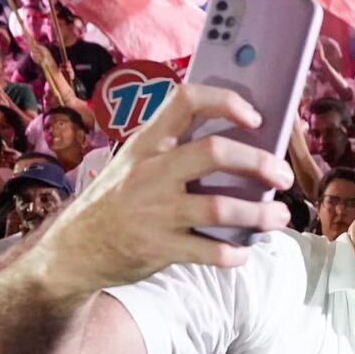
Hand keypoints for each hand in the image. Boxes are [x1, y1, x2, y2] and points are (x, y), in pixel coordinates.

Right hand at [41, 84, 293, 284]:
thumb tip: (241, 143)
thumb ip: (173, 150)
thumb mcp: (132, 164)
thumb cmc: (115, 202)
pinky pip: (210, 251)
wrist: (72, 251)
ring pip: (221, 207)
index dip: (225, 101)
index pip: (186, 101)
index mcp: (146, 143)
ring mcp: (154, 211)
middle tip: (282, 176)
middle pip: (215, 153)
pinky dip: (234, 253)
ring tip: (279, 216)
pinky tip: (243, 251)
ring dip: (259, 214)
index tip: (254, 116)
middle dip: (260, 162)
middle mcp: (149, 172)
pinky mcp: (158, 248)